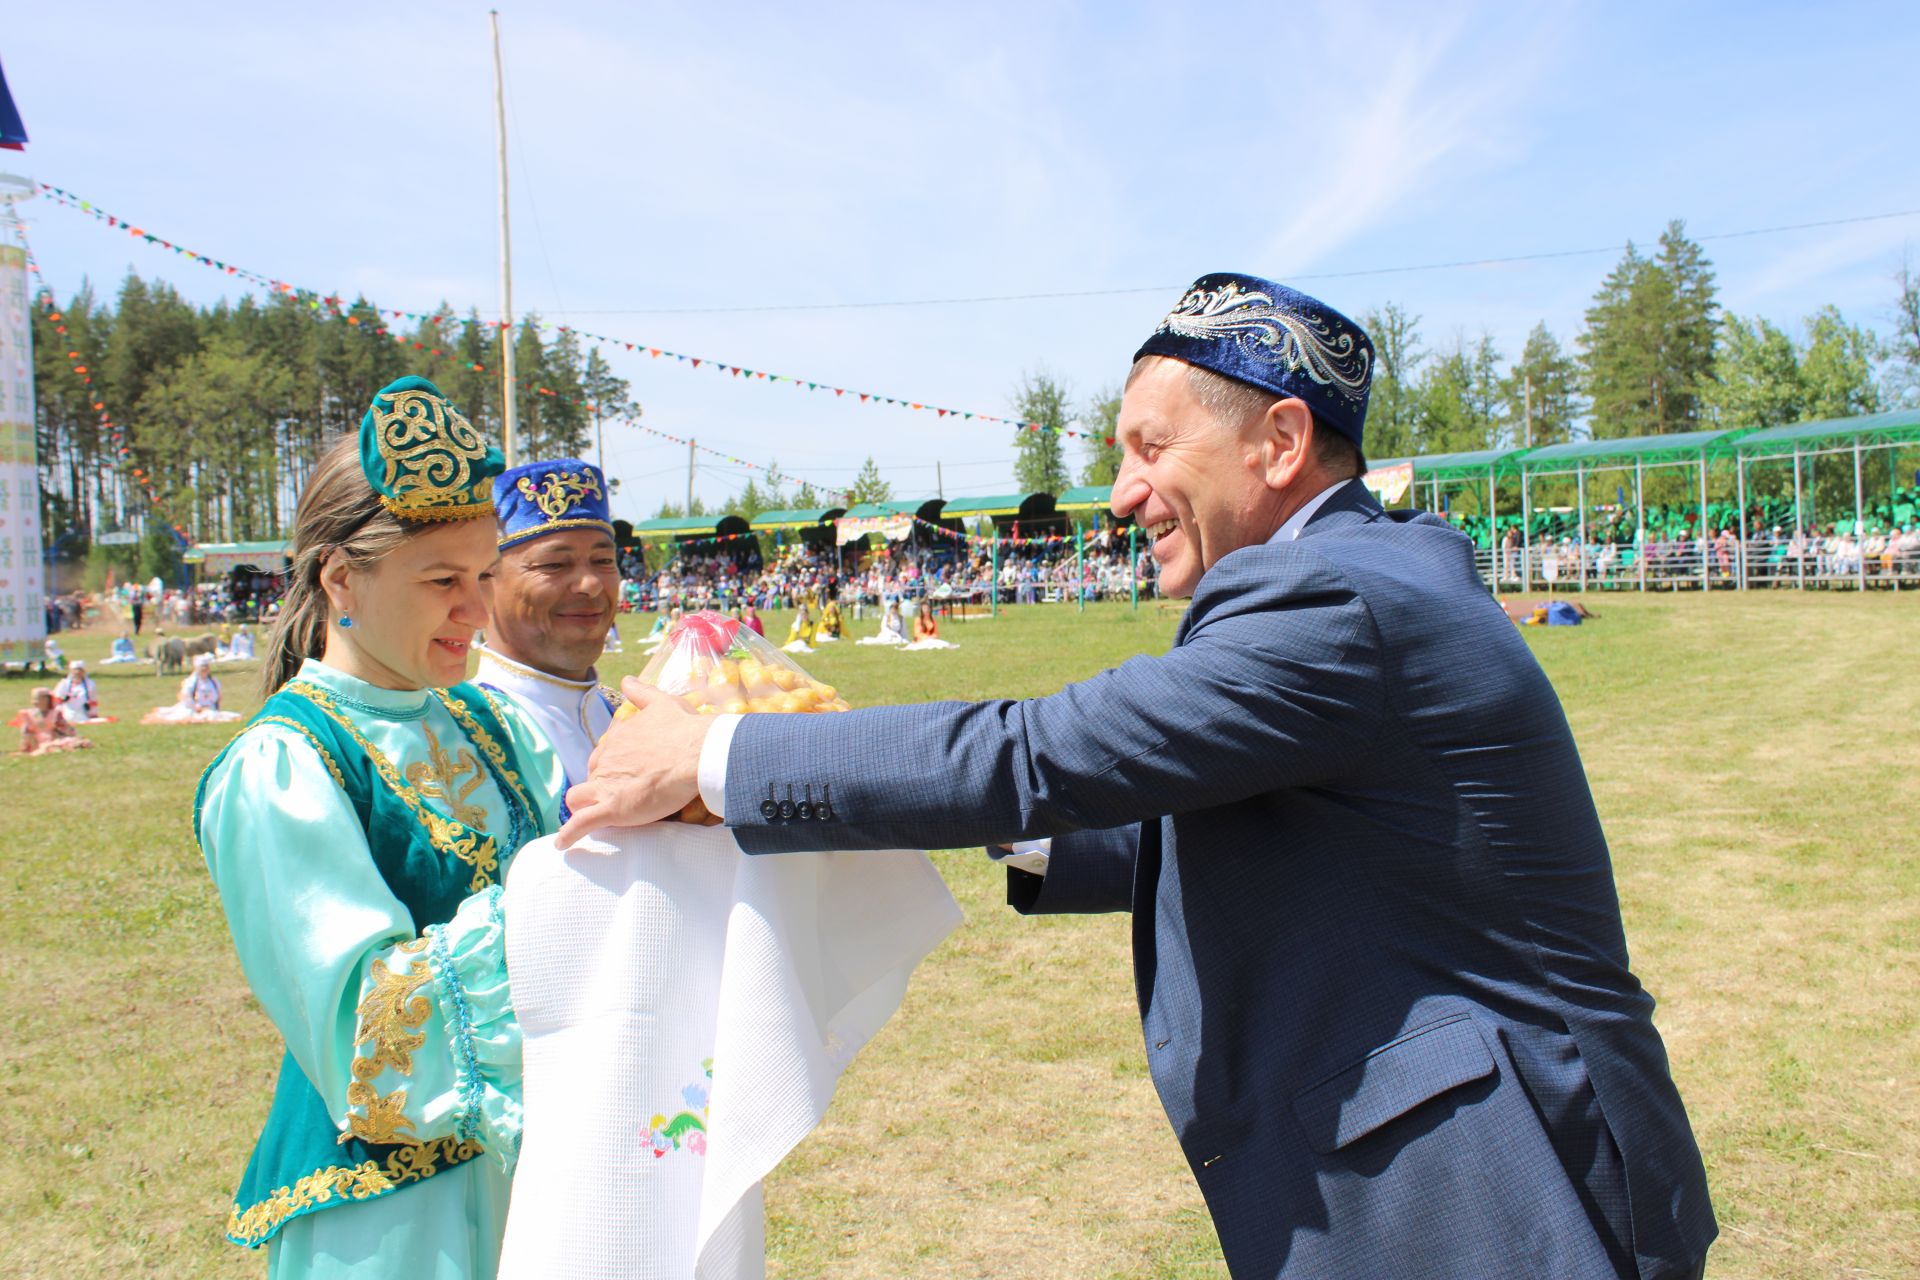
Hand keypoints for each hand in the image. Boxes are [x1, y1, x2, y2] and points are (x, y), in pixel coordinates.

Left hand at [555, 678, 711, 848]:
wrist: (696, 753)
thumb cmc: (684, 730)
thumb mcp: (662, 703)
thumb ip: (642, 692)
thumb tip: (627, 680)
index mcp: (618, 739)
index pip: (604, 754)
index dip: (611, 765)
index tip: (623, 772)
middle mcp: (607, 760)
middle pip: (591, 776)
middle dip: (598, 786)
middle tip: (615, 796)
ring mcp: (606, 785)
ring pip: (577, 798)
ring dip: (580, 807)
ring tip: (586, 818)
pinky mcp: (611, 809)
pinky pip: (581, 824)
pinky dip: (570, 835)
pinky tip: (564, 845)